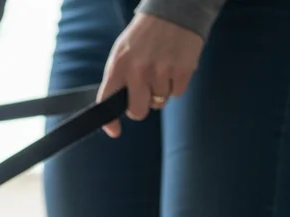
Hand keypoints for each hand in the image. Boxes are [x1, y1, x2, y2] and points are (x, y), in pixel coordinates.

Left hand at [97, 13, 203, 137]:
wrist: (174, 12)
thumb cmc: (145, 36)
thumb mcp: (122, 53)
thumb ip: (118, 79)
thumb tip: (115, 106)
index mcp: (119, 65)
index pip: (108, 100)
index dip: (110, 121)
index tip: (115, 131)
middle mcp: (138, 70)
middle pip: (138, 111)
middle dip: (141, 106)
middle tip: (145, 93)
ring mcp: (161, 71)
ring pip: (159, 102)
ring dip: (161, 90)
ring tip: (161, 67)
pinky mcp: (182, 71)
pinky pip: (177, 94)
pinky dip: (176, 84)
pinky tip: (173, 66)